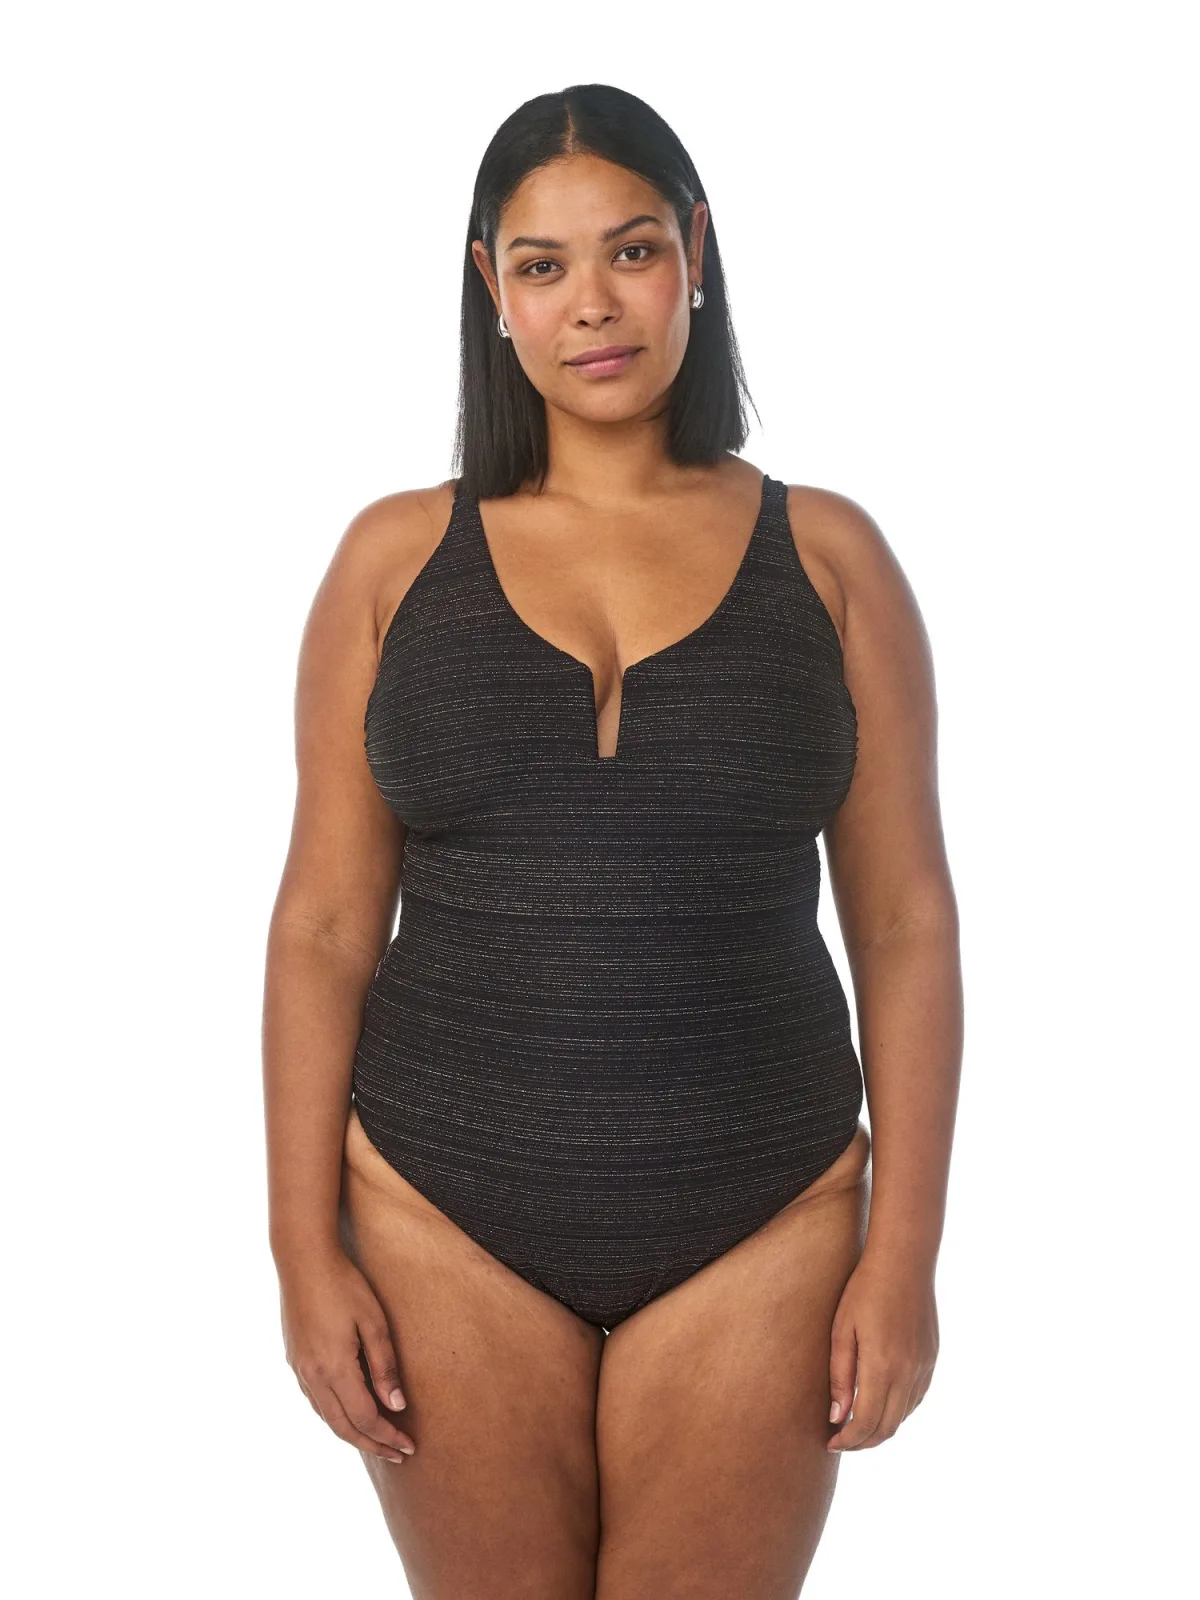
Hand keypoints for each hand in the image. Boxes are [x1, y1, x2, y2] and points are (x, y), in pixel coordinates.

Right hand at [279, 1248, 415, 1463]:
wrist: (303, 1260)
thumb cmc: (344, 1285)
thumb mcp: (374, 1322)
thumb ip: (385, 1366)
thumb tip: (396, 1406)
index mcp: (334, 1368)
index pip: (365, 1418)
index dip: (388, 1437)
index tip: (409, 1446)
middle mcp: (312, 1376)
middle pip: (344, 1427)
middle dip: (372, 1444)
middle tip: (397, 1454)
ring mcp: (300, 1370)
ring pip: (327, 1418)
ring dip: (353, 1434)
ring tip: (377, 1440)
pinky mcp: (295, 1360)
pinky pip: (316, 1401)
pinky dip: (335, 1416)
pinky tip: (349, 1413)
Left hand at [826, 1250, 938, 1451]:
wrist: (905, 1261)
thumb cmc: (865, 1290)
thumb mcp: (842, 1329)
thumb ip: (840, 1376)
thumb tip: (837, 1416)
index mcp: (882, 1367)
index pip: (866, 1423)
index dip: (847, 1440)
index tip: (830, 1442)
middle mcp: (908, 1373)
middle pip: (887, 1428)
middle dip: (862, 1442)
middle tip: (840, 1441)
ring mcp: (924, 1367)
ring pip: (903, 1417)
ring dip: (880, 1428)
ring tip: (856, 1425)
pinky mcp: (932, 1359)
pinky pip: (915, 1399)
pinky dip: (897, 1411)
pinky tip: (880, 1404)